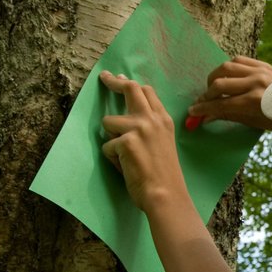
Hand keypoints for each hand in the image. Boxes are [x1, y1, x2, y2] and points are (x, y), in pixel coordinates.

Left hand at [99, 71, 185, 212]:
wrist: (166, 194)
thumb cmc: (164, 175)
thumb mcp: (164, 142)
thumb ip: (151, 127)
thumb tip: (130, 115)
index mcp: (163, 119)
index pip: (147, 91)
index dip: (131, 84)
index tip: (121, 79)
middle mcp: (152, 119)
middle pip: (130, 89)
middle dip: (114, 81)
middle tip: (104, 77)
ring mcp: (138, 128)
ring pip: (109, 122)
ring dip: (111, 138)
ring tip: (124, 155)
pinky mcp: (125, 141)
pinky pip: (107, 146)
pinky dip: (112, 158)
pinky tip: (125, 167)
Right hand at [188, 56, 271, 132]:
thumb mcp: (252, 122)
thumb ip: (227, 115)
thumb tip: (204, 117)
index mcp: (254, 101)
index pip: (221, 104)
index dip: (204, 108)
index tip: (193, 112)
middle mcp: (255, 83)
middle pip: (219, 83)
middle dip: (206, 94)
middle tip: (203, 101)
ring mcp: (259, 71)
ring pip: (226, 67)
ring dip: (215, 77)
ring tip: (213, 88)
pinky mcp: (262, 63)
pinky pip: (238, 60)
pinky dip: (228, 68)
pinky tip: (227, 77)